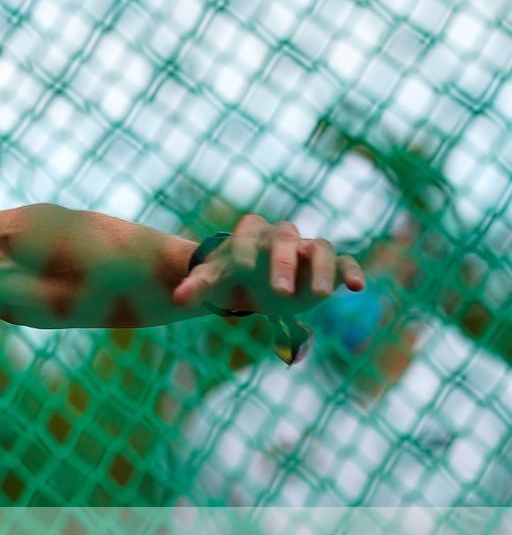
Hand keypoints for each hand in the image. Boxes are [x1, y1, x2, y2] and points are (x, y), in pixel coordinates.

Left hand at [170, 214, 365, 314]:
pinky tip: (357, 288)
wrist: (254, 281)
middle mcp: (282, 237)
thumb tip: (177, 300)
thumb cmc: (232, 277)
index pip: (247, 234)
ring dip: (322, 270)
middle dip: (283, 265)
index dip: (246, 250)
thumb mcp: (214, 281)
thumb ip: (197, 287)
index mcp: (250, 235)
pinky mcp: (329, 265)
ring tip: (321, 295)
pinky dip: (352, 271)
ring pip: (322, 248)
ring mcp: (308, 249)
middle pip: (286, 241)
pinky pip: (345, 262)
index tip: (243, 270)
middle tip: (280, 293)